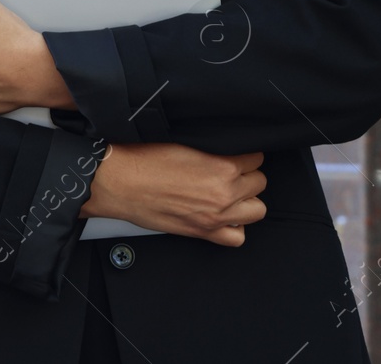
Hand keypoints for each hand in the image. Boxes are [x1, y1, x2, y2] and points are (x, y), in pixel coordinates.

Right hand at [79, 142, 266, 246]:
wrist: (121, 183)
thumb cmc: (145, 160)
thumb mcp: (186, 143)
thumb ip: (214, 151)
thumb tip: (226, 151)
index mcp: (223, 166)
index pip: (255, 158)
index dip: (246, 155)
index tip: (238, 155)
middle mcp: (224, 193)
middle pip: (259, 183)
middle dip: (248, 175)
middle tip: (232, 172)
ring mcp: (216, 216)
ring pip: (257, 210)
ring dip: (247, 200)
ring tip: (232, 193)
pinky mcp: (203, 232)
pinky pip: (237, 237)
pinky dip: (235, 227)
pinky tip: (225, 215)